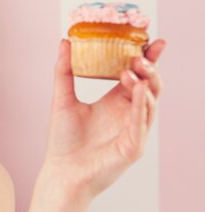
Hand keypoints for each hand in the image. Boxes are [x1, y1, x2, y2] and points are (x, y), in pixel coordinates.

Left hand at [40, 38, 166, 202]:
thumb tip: (64, 41)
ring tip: (134, 67)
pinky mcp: (133, 146)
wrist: (60, 172)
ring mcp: (134, 130)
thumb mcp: (62, 98)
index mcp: (116, 102)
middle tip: (142, 52)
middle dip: (150, 67)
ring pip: (151, 102)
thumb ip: (64, 70)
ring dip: (146, 82)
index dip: (146, 58)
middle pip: (150, 86)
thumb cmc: (64, 140)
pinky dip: (142, 104)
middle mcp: (128, 114)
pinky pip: (141, 122)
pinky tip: (139, 88)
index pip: (136, 75)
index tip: (150, 39)